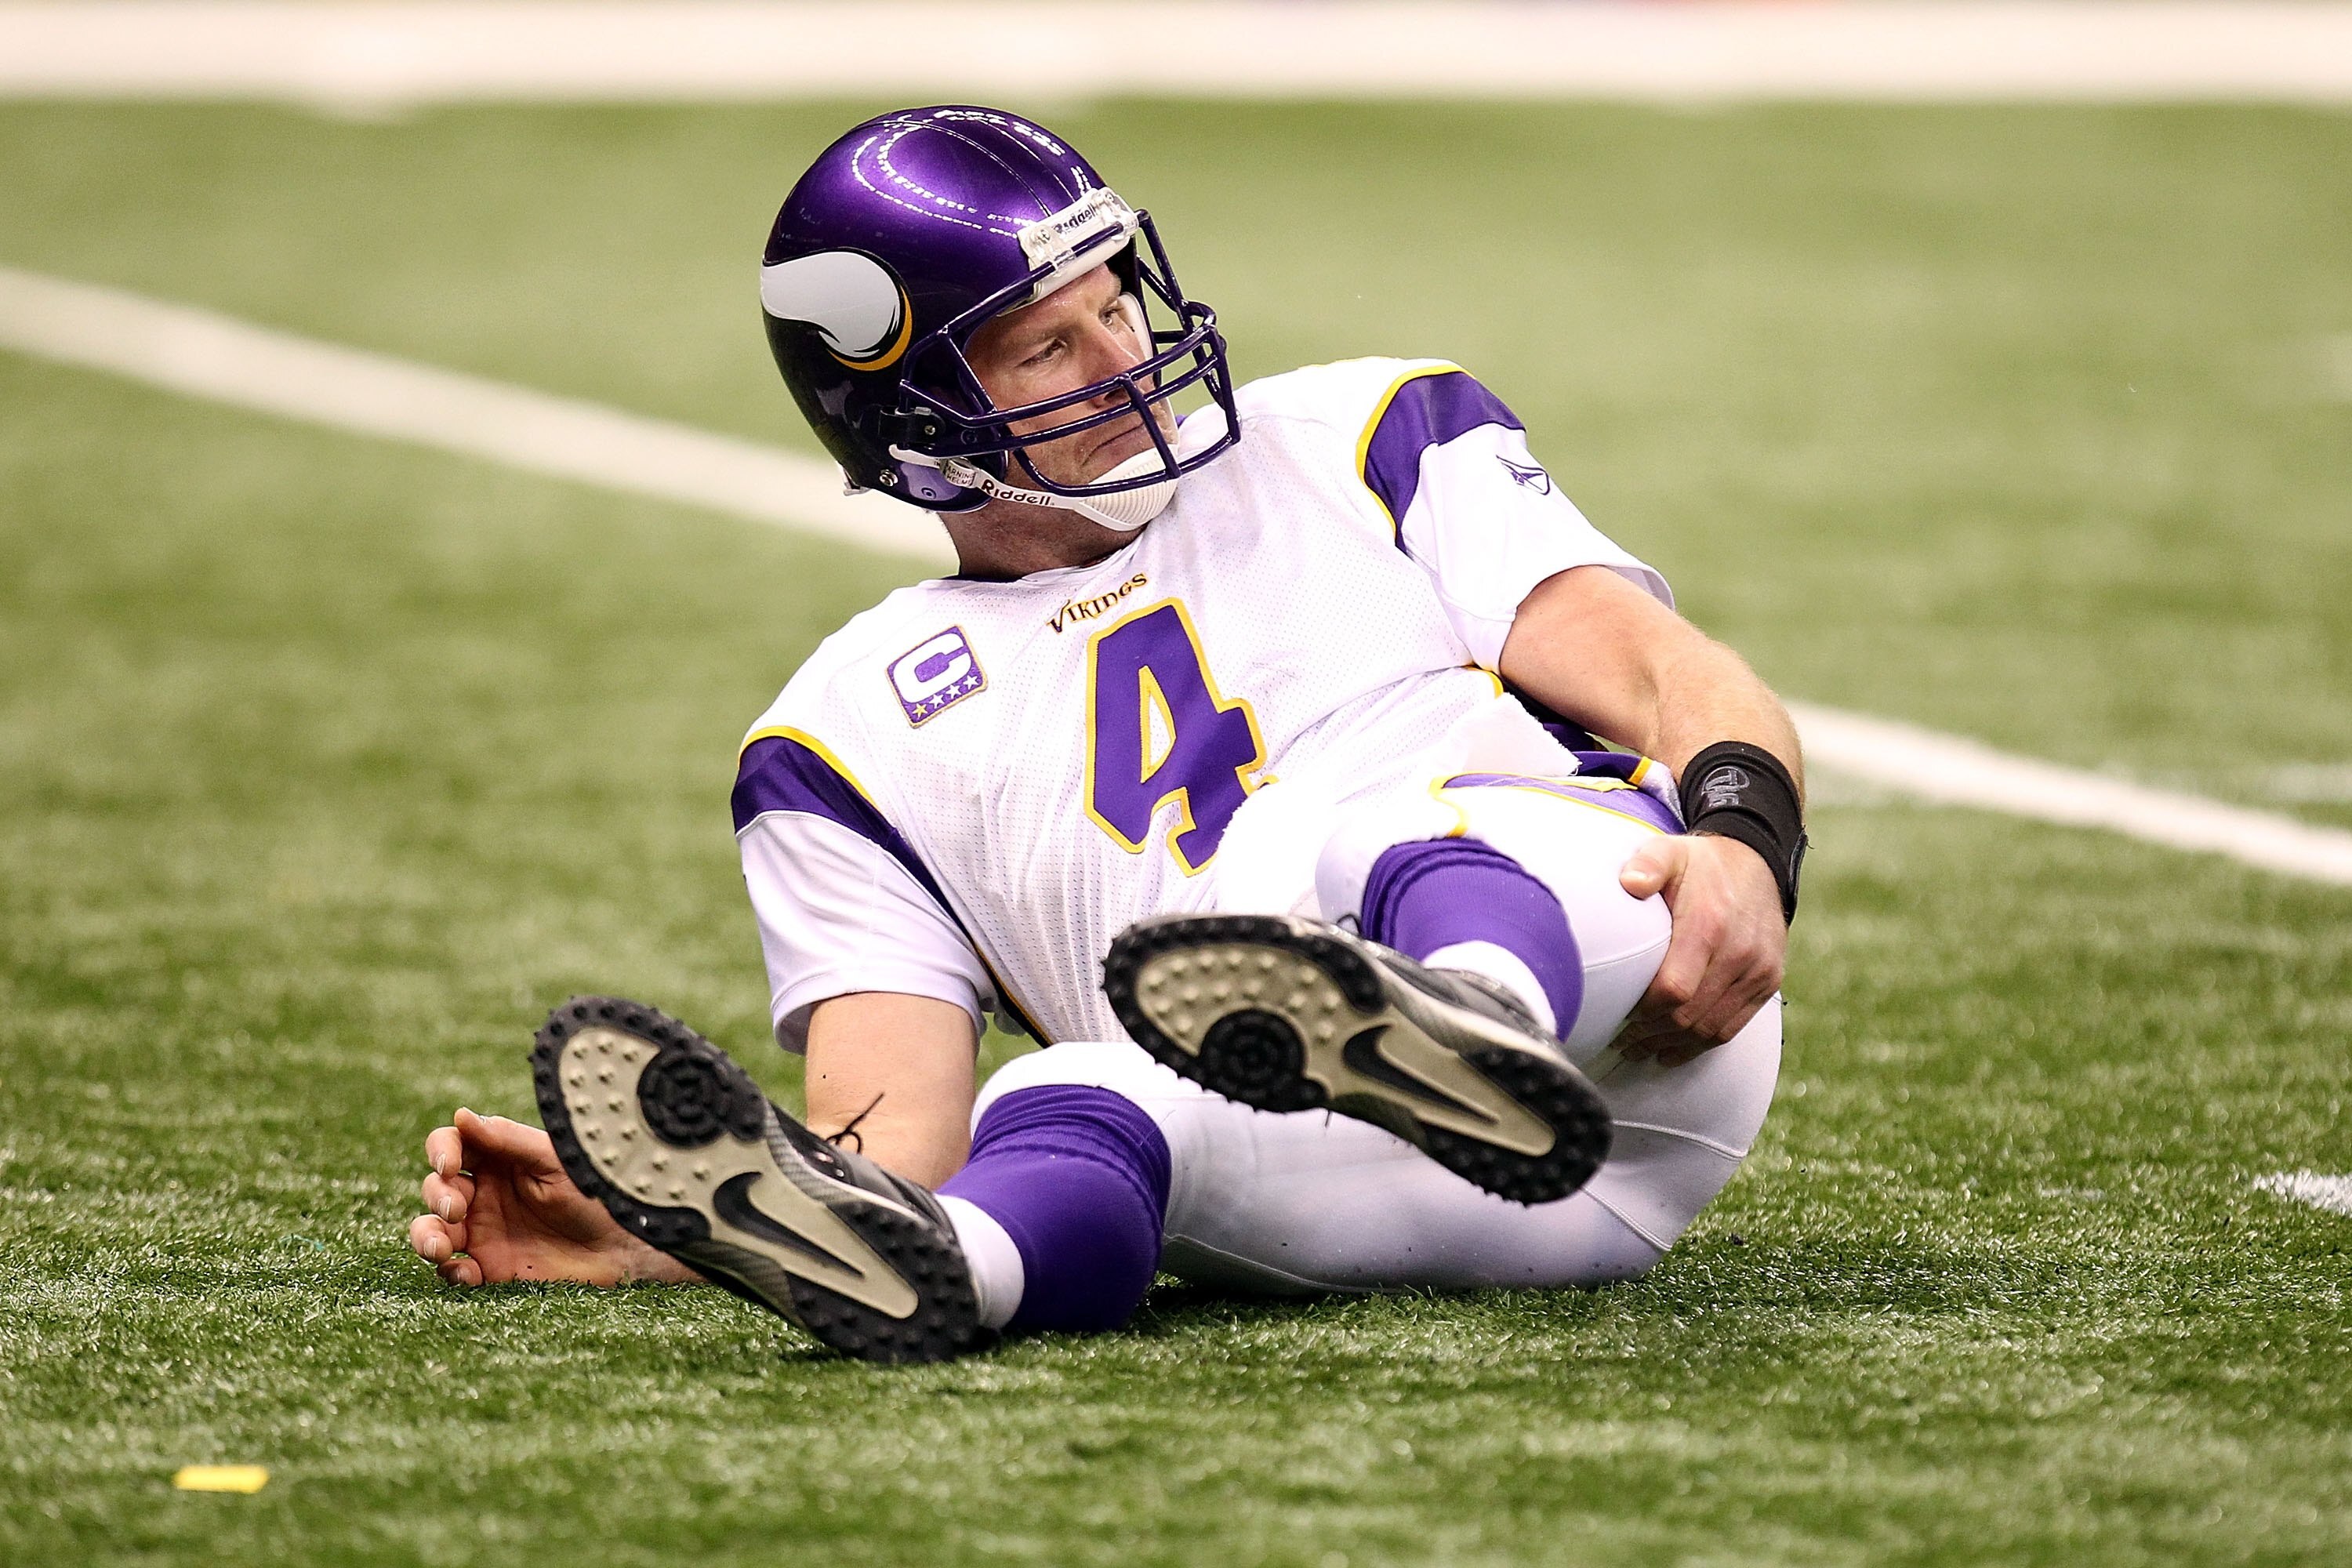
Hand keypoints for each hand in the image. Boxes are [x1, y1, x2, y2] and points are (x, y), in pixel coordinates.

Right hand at [407, 1107, 698, 1287]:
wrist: (624, 1247)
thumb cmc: (596, 1193)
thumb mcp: (555, 1161)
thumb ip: (508, 1139)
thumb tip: (461, 1115)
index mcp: (500, 1159)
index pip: (452, 1144)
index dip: (441, 1150)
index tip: (450, 1164)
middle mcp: (485, 1193)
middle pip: (435, 1186)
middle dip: (437, 1195)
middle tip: (457, 1208)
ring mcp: (483, 1231)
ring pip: (431, 1228)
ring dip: (425, 1235)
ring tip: (441, 1246)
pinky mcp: (488, 1268)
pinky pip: (451, 1269)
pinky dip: (450, 1271)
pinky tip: (468, 1272)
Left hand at [1613, 834, 1785, 1066]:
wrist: (1758, 863)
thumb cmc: (1701, 865)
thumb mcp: (1670, 851)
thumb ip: (1647, 863)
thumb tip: (1629, 882)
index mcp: (1709, 925)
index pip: (1673, 989)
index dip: (1642, 1012)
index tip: (1617, 1015)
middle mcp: (1739, 953)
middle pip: (1688, 1016)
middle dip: (1650, 1035)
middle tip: (1621, 1040)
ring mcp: (1757, 971)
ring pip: (1710, 1029)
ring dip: (1672, 1045)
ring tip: (1640, 1049)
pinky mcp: (1767, 982)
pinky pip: (1732, 1027)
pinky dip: (1700, 1045)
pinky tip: (1672, 1050)